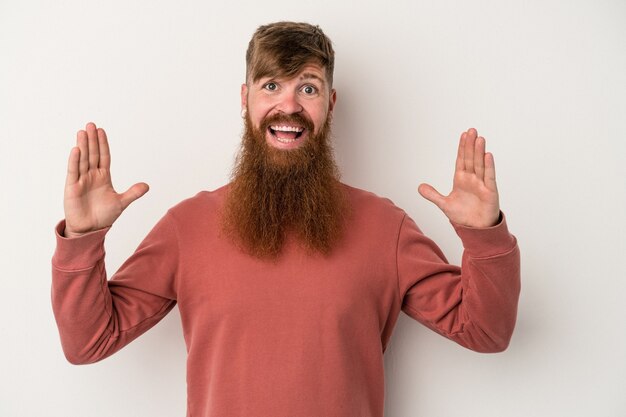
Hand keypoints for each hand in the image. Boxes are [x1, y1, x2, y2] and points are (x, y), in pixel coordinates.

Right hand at [63, 122, 148, 237]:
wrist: (90, 230)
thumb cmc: (104, 216)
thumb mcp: (121, 202)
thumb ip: (133, 193)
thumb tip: (147, 186)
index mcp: (103, 177)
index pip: (104, 157)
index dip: (103, 144)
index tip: (102, 131)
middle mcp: (92, 175)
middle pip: (92, 154)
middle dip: (92, 140)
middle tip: (91, 124)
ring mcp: (81, 180)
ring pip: (82, 159)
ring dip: (83, 146)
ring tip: (83, 131)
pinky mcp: (72, 187)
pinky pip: (73, 171)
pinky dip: (74, 160)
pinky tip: (76, 149)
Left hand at [418, 128, 499, 227]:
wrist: (475, 229)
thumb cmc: (463, 216)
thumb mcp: (444, 204)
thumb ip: (433, 195)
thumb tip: (419, 187)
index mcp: (461, 180)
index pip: (461, 160)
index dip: (462, 148)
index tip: (463, 135)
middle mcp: (472, 179)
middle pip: (471, 159)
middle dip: (470, 145)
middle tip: (472, 130)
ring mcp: (482, 184)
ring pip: (480, 165)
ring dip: (479, 152)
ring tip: (479, 138)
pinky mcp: (490, 192)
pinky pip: (489, 177)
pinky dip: (488, 167)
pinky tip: (488, 155)